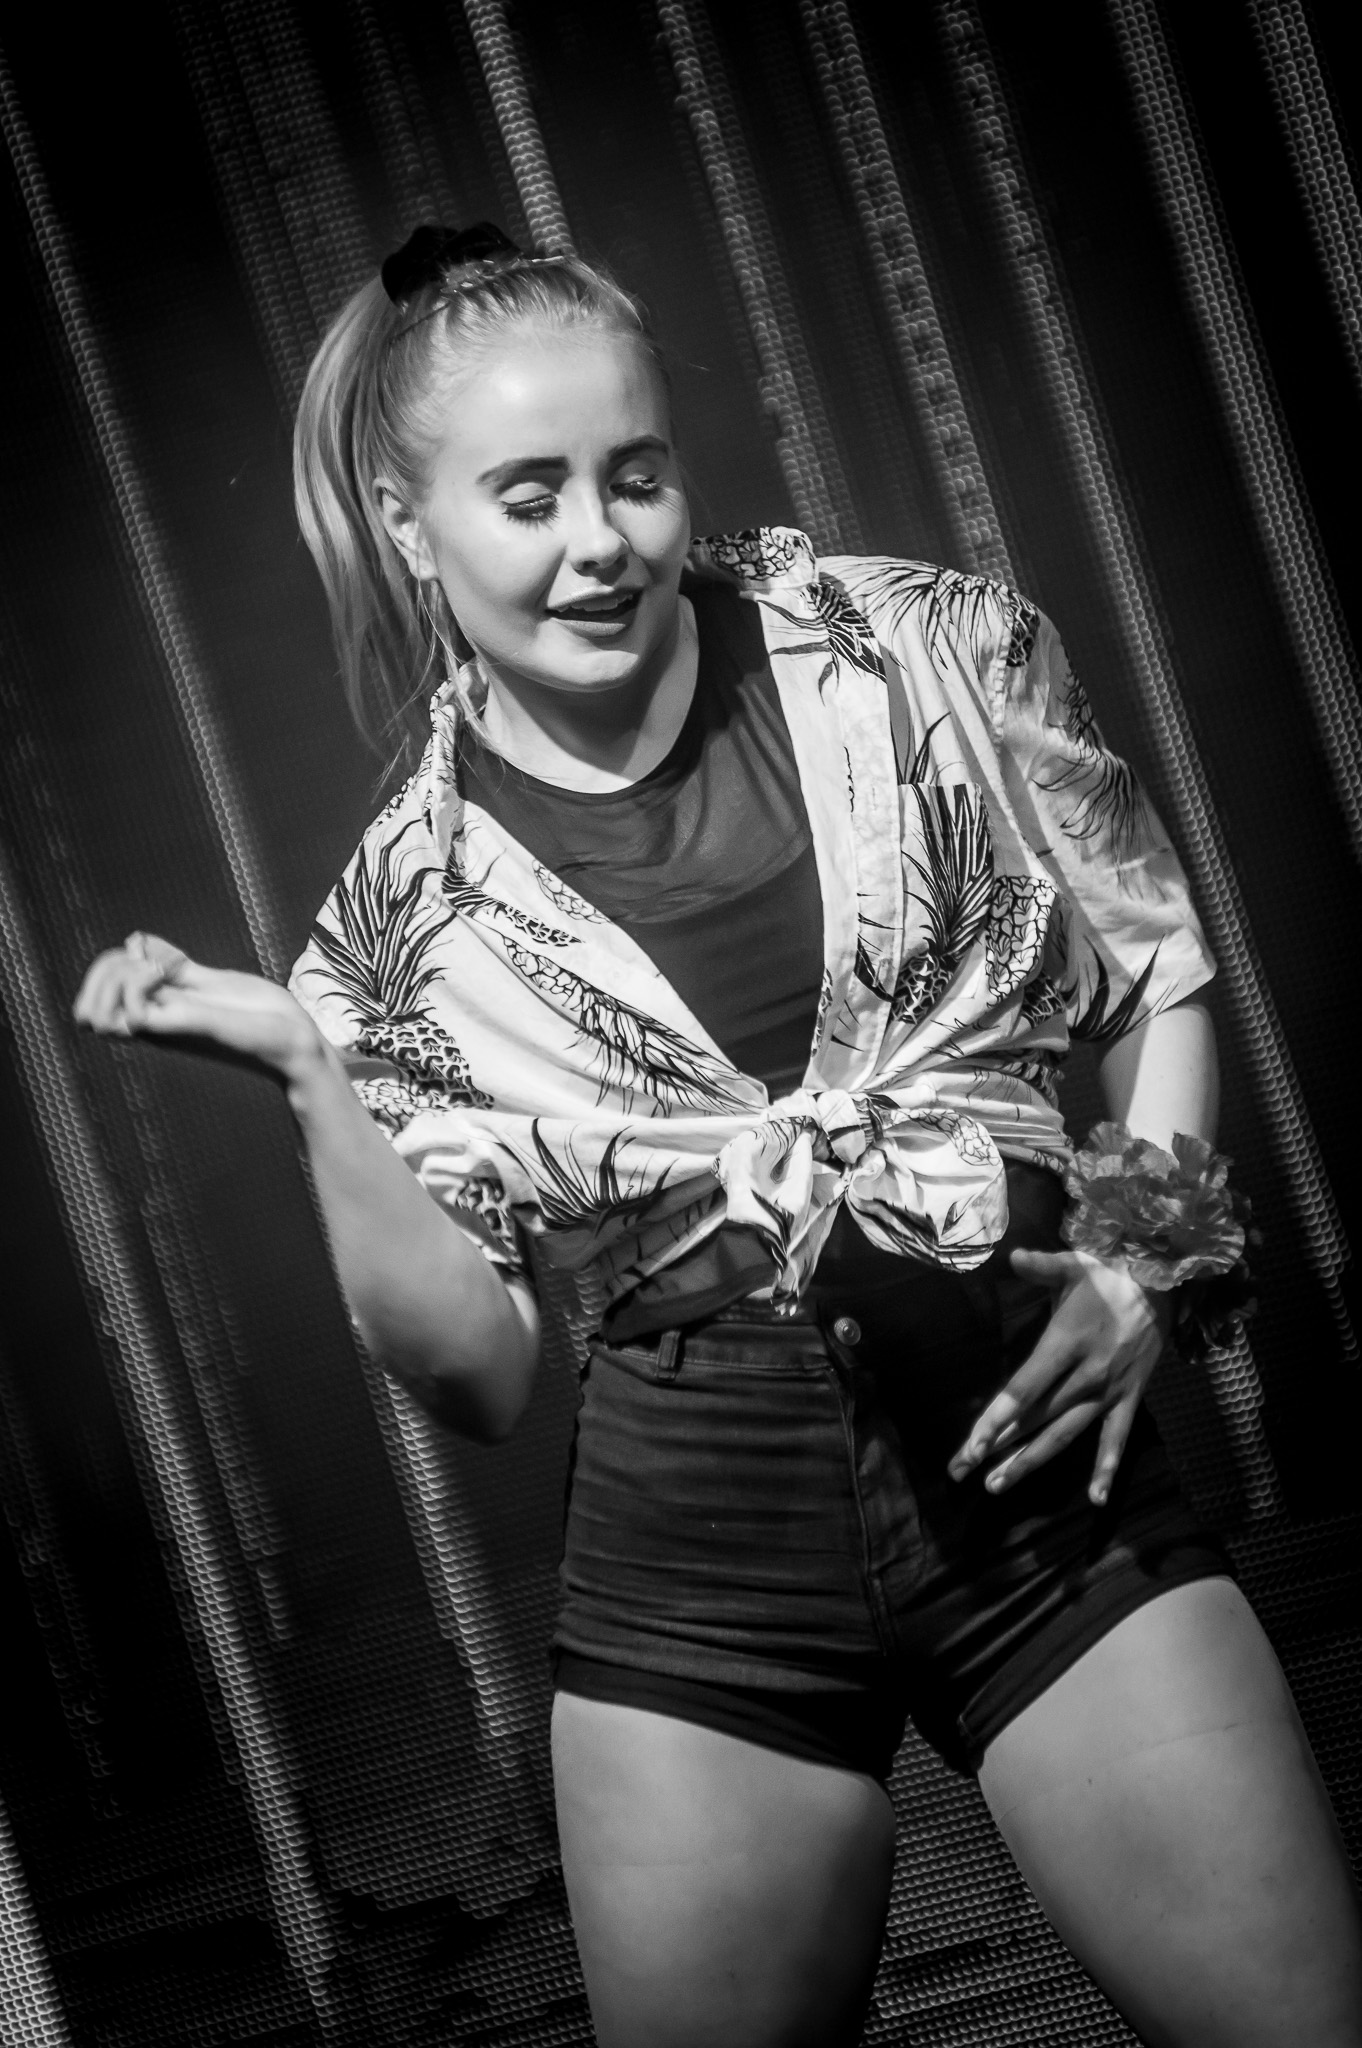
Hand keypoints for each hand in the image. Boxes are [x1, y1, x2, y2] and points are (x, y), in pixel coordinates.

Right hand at [73, 932, 321, 1079]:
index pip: (100, 991)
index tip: (145, 952)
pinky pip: (135, 1012)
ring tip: (160, 970)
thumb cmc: (262, 1015)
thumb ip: (176, 967)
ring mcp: (166, 1027)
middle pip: (89, 1003)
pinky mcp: (184, 1027)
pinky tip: (168, 974)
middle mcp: (154, 1023)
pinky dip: (139, 983)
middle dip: (107, 968)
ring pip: (103, 1009)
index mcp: (159, 1010)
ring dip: (121, 975)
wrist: (296, 1038)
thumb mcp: (214, 980)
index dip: (107, 964)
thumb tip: (137, 941)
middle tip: (153, 964)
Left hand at [948, 1246, 1173, 1505]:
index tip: (972, 1444)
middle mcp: (1086, 1373)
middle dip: (997, 1446)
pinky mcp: (1129, 1399)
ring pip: (1065, 1434)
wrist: (1163, 1286)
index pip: (1025, 1388)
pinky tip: (1095, 1500)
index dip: (998, 1418)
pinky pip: (1116, 1439)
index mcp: (1066, 1342)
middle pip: (1036, 1418)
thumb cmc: (1107, 1276)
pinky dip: (1107, 1469)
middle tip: (961, 1471)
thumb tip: (1012, 1256)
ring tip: (997, 1485)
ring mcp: (1109, 1390)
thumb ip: (1041, 1265)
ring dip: (1031, 1461)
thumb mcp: (1073, 1264)